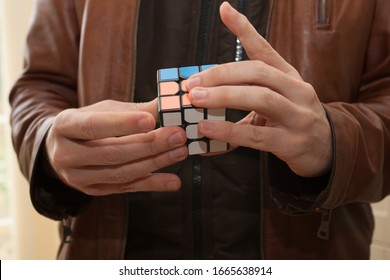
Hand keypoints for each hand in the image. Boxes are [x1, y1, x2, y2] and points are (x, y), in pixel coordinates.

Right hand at [45, 99, 187, 195]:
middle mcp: (66, 155)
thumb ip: (134, 110)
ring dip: (154, 163)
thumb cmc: (88, 124)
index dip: (122, 124)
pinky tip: (173, 181)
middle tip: (176, 136)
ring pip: (121, 173)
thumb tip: (168, 104)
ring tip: (179, 152)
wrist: (63, 149)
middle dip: (148, 145)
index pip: (93, 126)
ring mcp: (78, 178)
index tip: (151, 120)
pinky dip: (152, 184)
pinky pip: (127, 188)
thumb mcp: (104, 110)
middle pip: (112, 152)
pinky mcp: (93, 191)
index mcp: (65, 126)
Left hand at [186, 2, 331, 177]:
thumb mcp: (276, 98)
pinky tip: (207, 128)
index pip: (265, 49)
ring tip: (196, 100)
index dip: (245, 29)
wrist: (325, 149)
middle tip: (193, 83)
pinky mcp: (291, 142)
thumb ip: (246, 92)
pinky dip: (229, 130)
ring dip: (224, 96)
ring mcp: (297, 116)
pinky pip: (256, 136)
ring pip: (260, 98)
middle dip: (221, 74)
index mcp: (288, 76)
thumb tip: (205, 92)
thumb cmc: (292, 119)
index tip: (224, 10)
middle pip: (258, 72)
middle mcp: (296, 90)